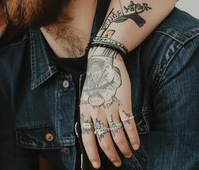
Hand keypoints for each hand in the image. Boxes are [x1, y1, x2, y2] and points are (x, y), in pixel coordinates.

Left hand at [79, 47, 139, 167]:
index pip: (86, 138)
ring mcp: (111, 108)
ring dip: (123, 148)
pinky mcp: (124, 104)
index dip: (92, 153)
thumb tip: (93, 135)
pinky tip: (135, 145)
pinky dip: (133, 138)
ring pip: (118, 136)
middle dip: (110, 155)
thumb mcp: (85, 98)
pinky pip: (129, 126)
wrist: (103, 62)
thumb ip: (89, 115)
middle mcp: (97, 112)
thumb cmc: (94, 81)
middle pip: (103, 140)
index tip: (96, 165)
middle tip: (116, 162)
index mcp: (84, 111)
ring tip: (127, 155)